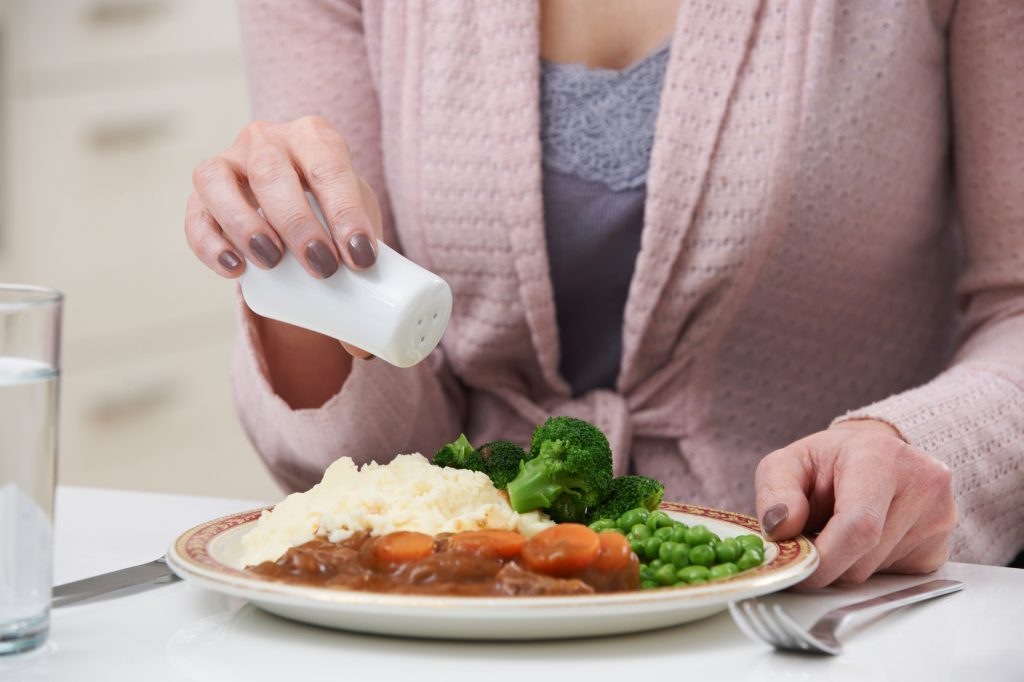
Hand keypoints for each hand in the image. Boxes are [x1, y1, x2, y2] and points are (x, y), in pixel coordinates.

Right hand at [184, 116, 382, 358]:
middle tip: (322, 268)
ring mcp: (227, 162)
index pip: (330, 166)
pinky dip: (208, 241)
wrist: (295, 211)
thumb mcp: (357, 233)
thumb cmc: (333, 218)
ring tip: (271, 263)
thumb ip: (372, 283)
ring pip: (220, 181)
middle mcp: (267, 139)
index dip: (346, 210)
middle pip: (273, 172)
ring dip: (245, 223)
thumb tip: (367, 350)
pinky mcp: (199, 196)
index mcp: (315, 138)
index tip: (361, 258)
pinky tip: (232, 268)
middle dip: (298, 221)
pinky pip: (194, 214)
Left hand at [754, 419, 957, 588]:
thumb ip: (775, 492)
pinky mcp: (941, 547)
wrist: (873, 456)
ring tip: (837, 531)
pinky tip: (862, 541)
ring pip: (877, 573)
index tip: (798, 568)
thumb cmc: (831, 460)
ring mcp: (939, 517)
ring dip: (846, 565)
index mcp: (880, 457)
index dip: (823, 559)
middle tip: (808, 545)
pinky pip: (894, 579)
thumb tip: (780, 528)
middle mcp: (921, 484)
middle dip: (827, 563)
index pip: (859, 526)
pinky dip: (867, 568)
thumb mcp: (788, 462)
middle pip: (864, 557)